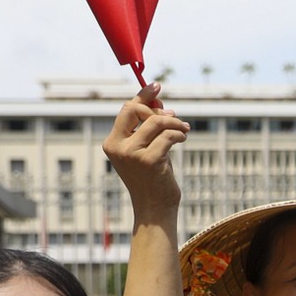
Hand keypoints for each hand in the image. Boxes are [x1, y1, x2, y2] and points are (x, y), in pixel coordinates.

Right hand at [102, 84, 188, 212]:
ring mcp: (132, 154)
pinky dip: (179, 133)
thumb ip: (148, 128)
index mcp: (112, 143)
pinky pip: (168, 135)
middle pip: (137, 110)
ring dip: (174, 122)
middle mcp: (118, 147)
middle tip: (174, 116)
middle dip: (158, 109)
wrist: (155, 209)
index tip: (156, 86)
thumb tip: (158, 102)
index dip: (142, 96)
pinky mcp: (150, 160)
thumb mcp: (146, 149)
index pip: (126, 110)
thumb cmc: (152, 179)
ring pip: (157, 122)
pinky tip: (183, 138)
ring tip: (184, 129)